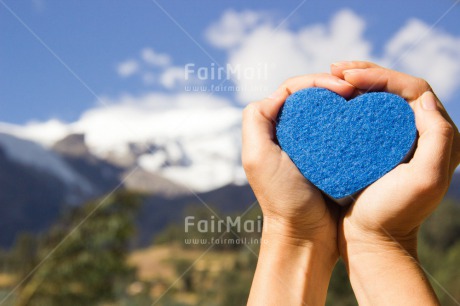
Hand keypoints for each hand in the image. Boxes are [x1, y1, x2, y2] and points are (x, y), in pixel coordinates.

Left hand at [243, 74, 354, 304]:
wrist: (306, 234)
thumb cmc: (282, 197)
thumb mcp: (258, 158)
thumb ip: (257, 120)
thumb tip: (278, 94)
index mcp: (272, 127)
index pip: (294, 90)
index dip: (318, 82)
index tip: (344, 87)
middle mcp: (290, 132)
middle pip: (312, 96)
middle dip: (334, 86)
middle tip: (357, 90)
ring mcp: (311, 144)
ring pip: (328, 110)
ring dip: (345, 101)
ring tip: (364, 100)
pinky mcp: (331, 157)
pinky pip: (341, 131)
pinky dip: (351, 121)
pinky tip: (365, 120)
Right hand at [331, 61, 459, 304]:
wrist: (373, 239)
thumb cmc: (394, 213)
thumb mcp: (424, 179)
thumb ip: (437, 136)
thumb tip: (422, 98)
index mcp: (437, 135)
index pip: (413, 89)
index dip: (382, 75)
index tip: (349, 76)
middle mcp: (420, 132)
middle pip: (396, 88)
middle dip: (367, 71)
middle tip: (337, 67)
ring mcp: (397, 139)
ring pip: (380, 97)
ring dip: (358, 80)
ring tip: (333, 75)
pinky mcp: (377, 147)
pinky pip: (366, 113)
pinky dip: (350, 99)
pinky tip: (333, 98)